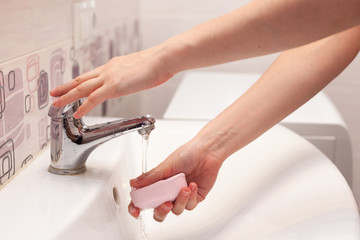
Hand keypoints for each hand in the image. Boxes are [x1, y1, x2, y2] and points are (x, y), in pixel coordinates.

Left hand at [50, 48, 172, 118]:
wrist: (162, 60)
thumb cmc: (156, 65)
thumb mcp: (138, 70)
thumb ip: (129, 77)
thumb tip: (129, 82)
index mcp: (113, 67)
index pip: (91, 75)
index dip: (78, 81)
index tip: (70, 85)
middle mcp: (107, 70)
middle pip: (81, 80)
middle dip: (66, 87)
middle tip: (53, 92)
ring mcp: (109, 77)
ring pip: (82, 88)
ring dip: (67, 96)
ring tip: (56, 102)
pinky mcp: (114, 86)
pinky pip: (94, 98)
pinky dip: (83, 106)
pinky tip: (76, 113)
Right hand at [128, 138, 222, 221]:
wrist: (207, 152)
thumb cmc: (187, 154)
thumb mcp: (166, 166)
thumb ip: (150, 177)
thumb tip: (133, 183)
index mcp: (159, 183)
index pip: (145, 199)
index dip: (138, 207)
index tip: (136, 211)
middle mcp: (169, 192)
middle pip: (160, 211)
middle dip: (161, 211)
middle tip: (165, 204)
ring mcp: (181, 196)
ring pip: (176, 210)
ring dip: (180, 201)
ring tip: (184, 188)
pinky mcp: (194, 198)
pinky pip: (190, 205)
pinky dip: (191, 196)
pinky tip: (192, 185)